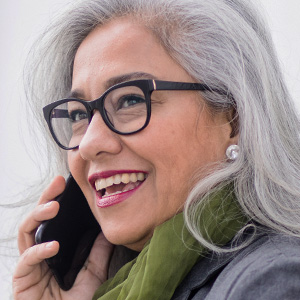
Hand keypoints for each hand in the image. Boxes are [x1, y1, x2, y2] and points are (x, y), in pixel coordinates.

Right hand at [13, 176, 113, 299]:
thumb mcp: (92, 274)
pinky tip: (53, 245)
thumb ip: (97, 254)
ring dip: (38, 216)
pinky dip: (38, 251)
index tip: (67, 184)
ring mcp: (29, 266)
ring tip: (54, 207)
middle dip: (45, 198)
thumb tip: (106, 231)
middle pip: (37, 219)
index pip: (52, 220)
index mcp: (53, 250)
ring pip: (25, 232)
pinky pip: (26, 261)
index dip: (57, 200)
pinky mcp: (22, 280)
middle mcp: (38, 254)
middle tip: (57, 183)